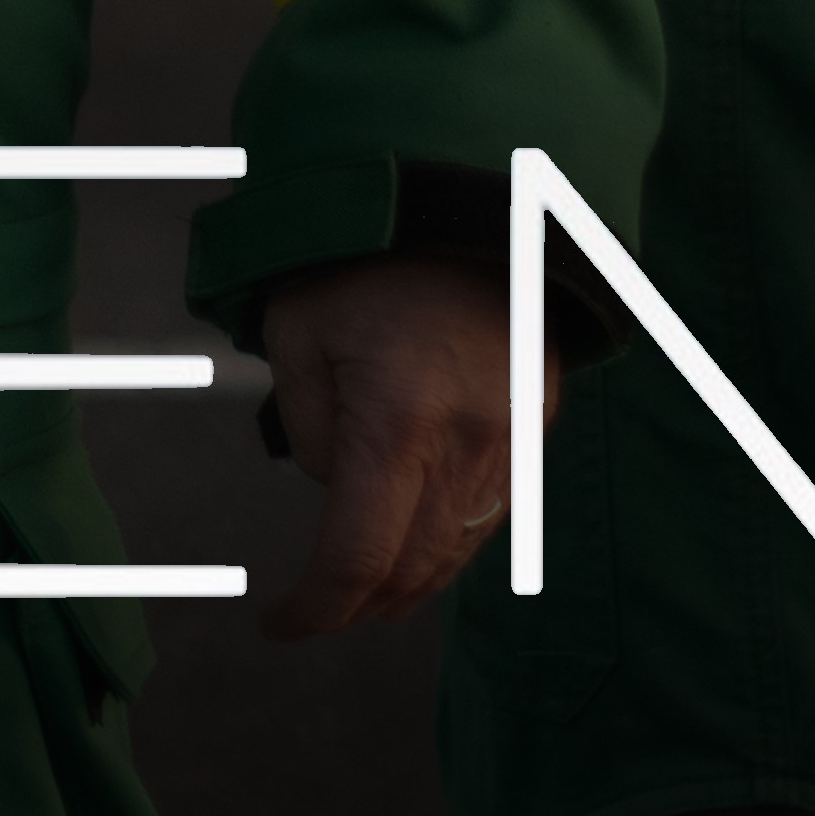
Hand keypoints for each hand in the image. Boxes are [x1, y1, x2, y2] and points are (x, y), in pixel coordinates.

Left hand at [251, 253, 510, 636]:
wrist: (470, 193)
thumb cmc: (367, 253)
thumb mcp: (295, 327)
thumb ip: (305, 424)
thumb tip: (330, 480)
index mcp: (399, 423)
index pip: (358, 558)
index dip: (315, 608)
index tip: (280, 622)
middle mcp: (467, 445)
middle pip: (413, 569)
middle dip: (359, 606)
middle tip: (316, 612)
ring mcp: (512, 440)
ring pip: (458, 548)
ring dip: (408, 582)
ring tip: (364, 592)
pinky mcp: (535, 422)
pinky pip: (491, 509)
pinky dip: (449, 538)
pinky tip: (418, 535)